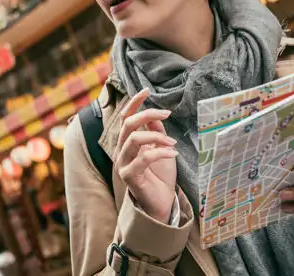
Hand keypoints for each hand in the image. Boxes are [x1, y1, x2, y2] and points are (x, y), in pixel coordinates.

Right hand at [113, 89, 177, 222]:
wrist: (161, 203)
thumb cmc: (160, 175)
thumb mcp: (161, 147)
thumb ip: (156, 131)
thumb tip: (154, 114)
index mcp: (127, 141)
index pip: (125, 117)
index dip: (133, 102)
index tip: (146, 90)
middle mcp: (121, 151)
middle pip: (128, 124)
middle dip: (148, 115)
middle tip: (167, 114)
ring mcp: (123, 164)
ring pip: (133, 139)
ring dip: (156, 137)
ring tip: (172, 143)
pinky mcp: (129, 177)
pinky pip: (144, 158)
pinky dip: (160, 152)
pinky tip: (172, 153)